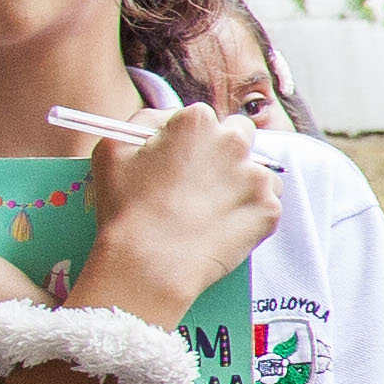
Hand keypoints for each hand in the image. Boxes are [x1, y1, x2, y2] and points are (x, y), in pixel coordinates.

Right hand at [70, 104, 282, 325]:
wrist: (148, 264)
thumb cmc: (125, 208)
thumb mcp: (114, 148)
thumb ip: (146, 121)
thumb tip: (169, 119)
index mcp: (197, 121)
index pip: (205, 119)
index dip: (192, 140)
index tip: (182, 160)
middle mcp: (233, 142)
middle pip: (240, 134)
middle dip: (225, 151)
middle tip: (203, 181)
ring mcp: (256, 177)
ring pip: (257, 170)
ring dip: (241, 183)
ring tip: (211, 210)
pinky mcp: (269, 210)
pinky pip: (267, 204)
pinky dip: (251, 213)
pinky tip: (223, 227)